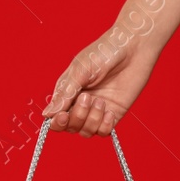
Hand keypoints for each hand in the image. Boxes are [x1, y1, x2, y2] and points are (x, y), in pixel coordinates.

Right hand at [41, 32, 159, 137]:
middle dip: (77, 116)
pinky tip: (109, 111)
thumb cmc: (103, 53)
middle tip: (88, 97)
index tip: (63, 116)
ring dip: (92, 119)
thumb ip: (64, 94)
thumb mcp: (79, 72)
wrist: (132, 49)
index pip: (55, 117)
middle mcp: (80, 104)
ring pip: (86, 131)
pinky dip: (104, 126)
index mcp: (68, 92)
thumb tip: (47, 114)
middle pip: (70, 127)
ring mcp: (97, 110)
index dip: (57, 122)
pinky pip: (104, 132)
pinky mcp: (114, 113)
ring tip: (101, 101)